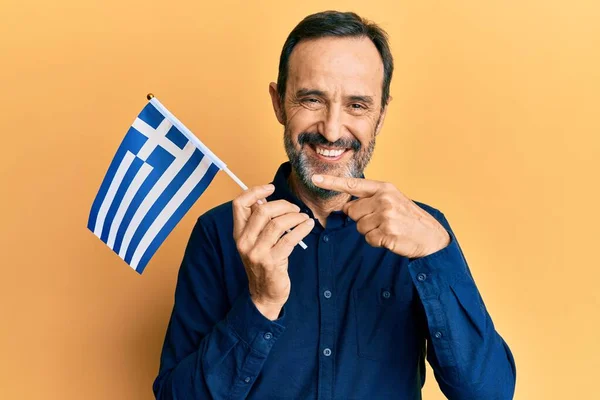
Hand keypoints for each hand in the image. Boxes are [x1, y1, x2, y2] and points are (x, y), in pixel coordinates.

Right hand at [233, 184, 314, 319]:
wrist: (264, 294)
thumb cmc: (264, 263)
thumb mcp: (255, 242)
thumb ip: (258, 222)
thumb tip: (267, 198)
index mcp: (239, 233)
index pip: (239, 204)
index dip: (255, 191)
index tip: (271, 188)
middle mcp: (244, 242)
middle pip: (262, 211)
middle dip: (283, 204)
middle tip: (295, 209)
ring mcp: (257, 253)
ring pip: (277, 223)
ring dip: (295, 217)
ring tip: (303, 218)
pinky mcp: (272, 262)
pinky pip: (289, 238)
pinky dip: (302, 228)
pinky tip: (308, 226)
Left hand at [312, 175, 449, 258]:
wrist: (431, 236)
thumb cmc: (409, 219)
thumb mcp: (392, 201)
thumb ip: (369, 200)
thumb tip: (347, 207)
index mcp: (384, 188)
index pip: (353, 184)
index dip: (332, 182)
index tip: (315, 178)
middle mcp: (384, 199)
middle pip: (352, 211)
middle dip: (362, 219)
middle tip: (382, 221)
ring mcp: (386, 215)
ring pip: (359, 227)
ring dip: (370, 232)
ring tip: (388, 229)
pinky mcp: (388, 232)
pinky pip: (368, 238)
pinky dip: (377, 241)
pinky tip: (390, 238)